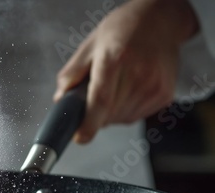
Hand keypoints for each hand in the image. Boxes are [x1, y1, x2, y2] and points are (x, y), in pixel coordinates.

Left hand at [53, 0, 198, 142]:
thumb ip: (71, 74)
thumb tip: (60, 101)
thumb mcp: (89, 46)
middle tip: (95, 93)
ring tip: (115, 86)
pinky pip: (135, 116)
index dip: (88, 124)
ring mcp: (154, 86)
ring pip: (120, 119)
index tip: (79, 138)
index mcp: (115, 59)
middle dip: (94, 114)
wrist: (160, 22)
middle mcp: (138, 74)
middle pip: (108, 114)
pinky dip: (124, 111)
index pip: (101, 100)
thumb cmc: (121, 31)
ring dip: (110, 113)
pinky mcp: (164, 95)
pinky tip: (128, 89)